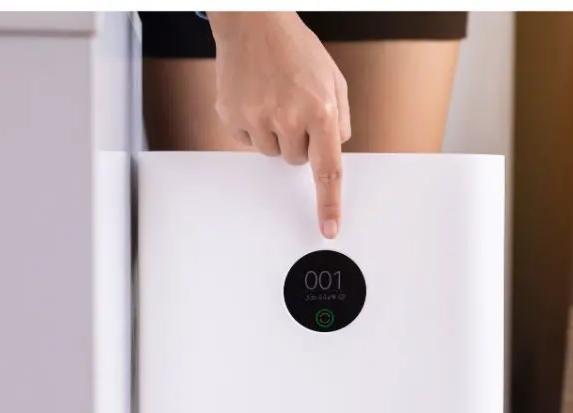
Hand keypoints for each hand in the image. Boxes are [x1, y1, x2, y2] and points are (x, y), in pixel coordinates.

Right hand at [208, 12, 351, 238]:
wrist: (254, 23)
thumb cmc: (296, 50)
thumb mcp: (334, 81)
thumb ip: (340, 121)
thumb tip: (335, 151)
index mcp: (320, 110)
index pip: (328, 170)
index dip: (329, 203)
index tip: (329, 228)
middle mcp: (288, 117)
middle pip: (298, 161)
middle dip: (301, 141)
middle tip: (295, 108)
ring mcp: (256, 118)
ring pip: (273, 154)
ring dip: (277, 134)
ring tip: (275, 99)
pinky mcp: (231, 117)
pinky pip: (248, 142)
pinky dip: (254, 126)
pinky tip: (257, 98)